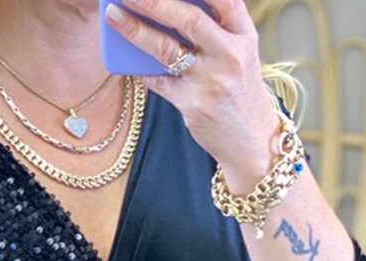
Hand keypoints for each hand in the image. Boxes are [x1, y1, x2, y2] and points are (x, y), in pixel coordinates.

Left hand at [104, 0, 282, 184]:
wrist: (251, 141)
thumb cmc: (239, 91)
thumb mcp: (240, 54)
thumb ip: (216, 29)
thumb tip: (169, 9)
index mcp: (244, 36)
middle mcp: (230, 55)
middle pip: (188, 18)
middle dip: (154, 1)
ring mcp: (211, 81)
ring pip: (166, 48)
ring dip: (135, 30)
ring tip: (114, 16)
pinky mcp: (193, 105)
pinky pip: (158, 81)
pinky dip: (140, 68)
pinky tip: (124, 58)